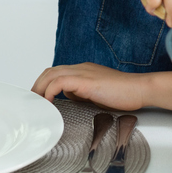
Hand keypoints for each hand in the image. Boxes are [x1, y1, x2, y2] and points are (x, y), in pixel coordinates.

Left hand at [32, 63, 149, 111]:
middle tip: (32, 103)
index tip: (39, 99)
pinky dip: (50, 91)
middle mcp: (81, 68)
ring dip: (40, 89)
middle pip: (50, 71)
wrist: (139, 89)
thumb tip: (70, 96)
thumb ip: (82, 93)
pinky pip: (59, 82)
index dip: (44, 85)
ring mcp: (83, 72)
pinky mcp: (86, 80)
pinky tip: (49, 103)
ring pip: (51, 74)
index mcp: (84, 70)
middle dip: (37, 86)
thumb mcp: (97, 94)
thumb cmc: (124, 94)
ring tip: (36, 104)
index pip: (57, 73)